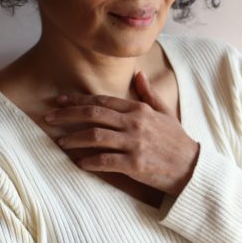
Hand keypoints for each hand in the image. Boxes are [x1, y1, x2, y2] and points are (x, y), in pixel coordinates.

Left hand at [46, 71, 199, 194]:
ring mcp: (135, 143)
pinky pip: (106, 161)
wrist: (192, 167)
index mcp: (139, 109)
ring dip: (74, 138)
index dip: (78, 100)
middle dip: (68, 114)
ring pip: (96, 136)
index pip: (102, 101)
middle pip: (94, 114)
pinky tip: (80, 163)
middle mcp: (135, 123)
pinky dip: (90, 162)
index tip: (60, 101)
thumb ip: (149, 94)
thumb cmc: (177, 141)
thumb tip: (138, 74)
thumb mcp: (165, 113)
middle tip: (49, 117)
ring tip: (60, 141)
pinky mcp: (135, 164)